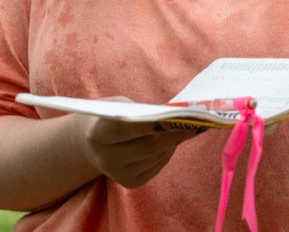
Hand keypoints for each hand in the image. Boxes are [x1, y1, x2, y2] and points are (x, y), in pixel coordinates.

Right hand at [77, 100, 199, 188]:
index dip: (151, 122)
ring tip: (188, 128)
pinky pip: (155, 166)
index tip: (175, 115)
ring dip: (173, 142)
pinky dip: (167, 152)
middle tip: (194, 123)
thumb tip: (177, 118)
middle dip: (172, 134)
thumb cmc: (114, 115)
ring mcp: (117, 174)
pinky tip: (173, 141)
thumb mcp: (122, 106)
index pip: (126, 128)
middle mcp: (105, 158)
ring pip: (154, 157)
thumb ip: (143, 112)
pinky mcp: (129, 183)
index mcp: (97, 134)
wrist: (94, 141)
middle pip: (146, 147)